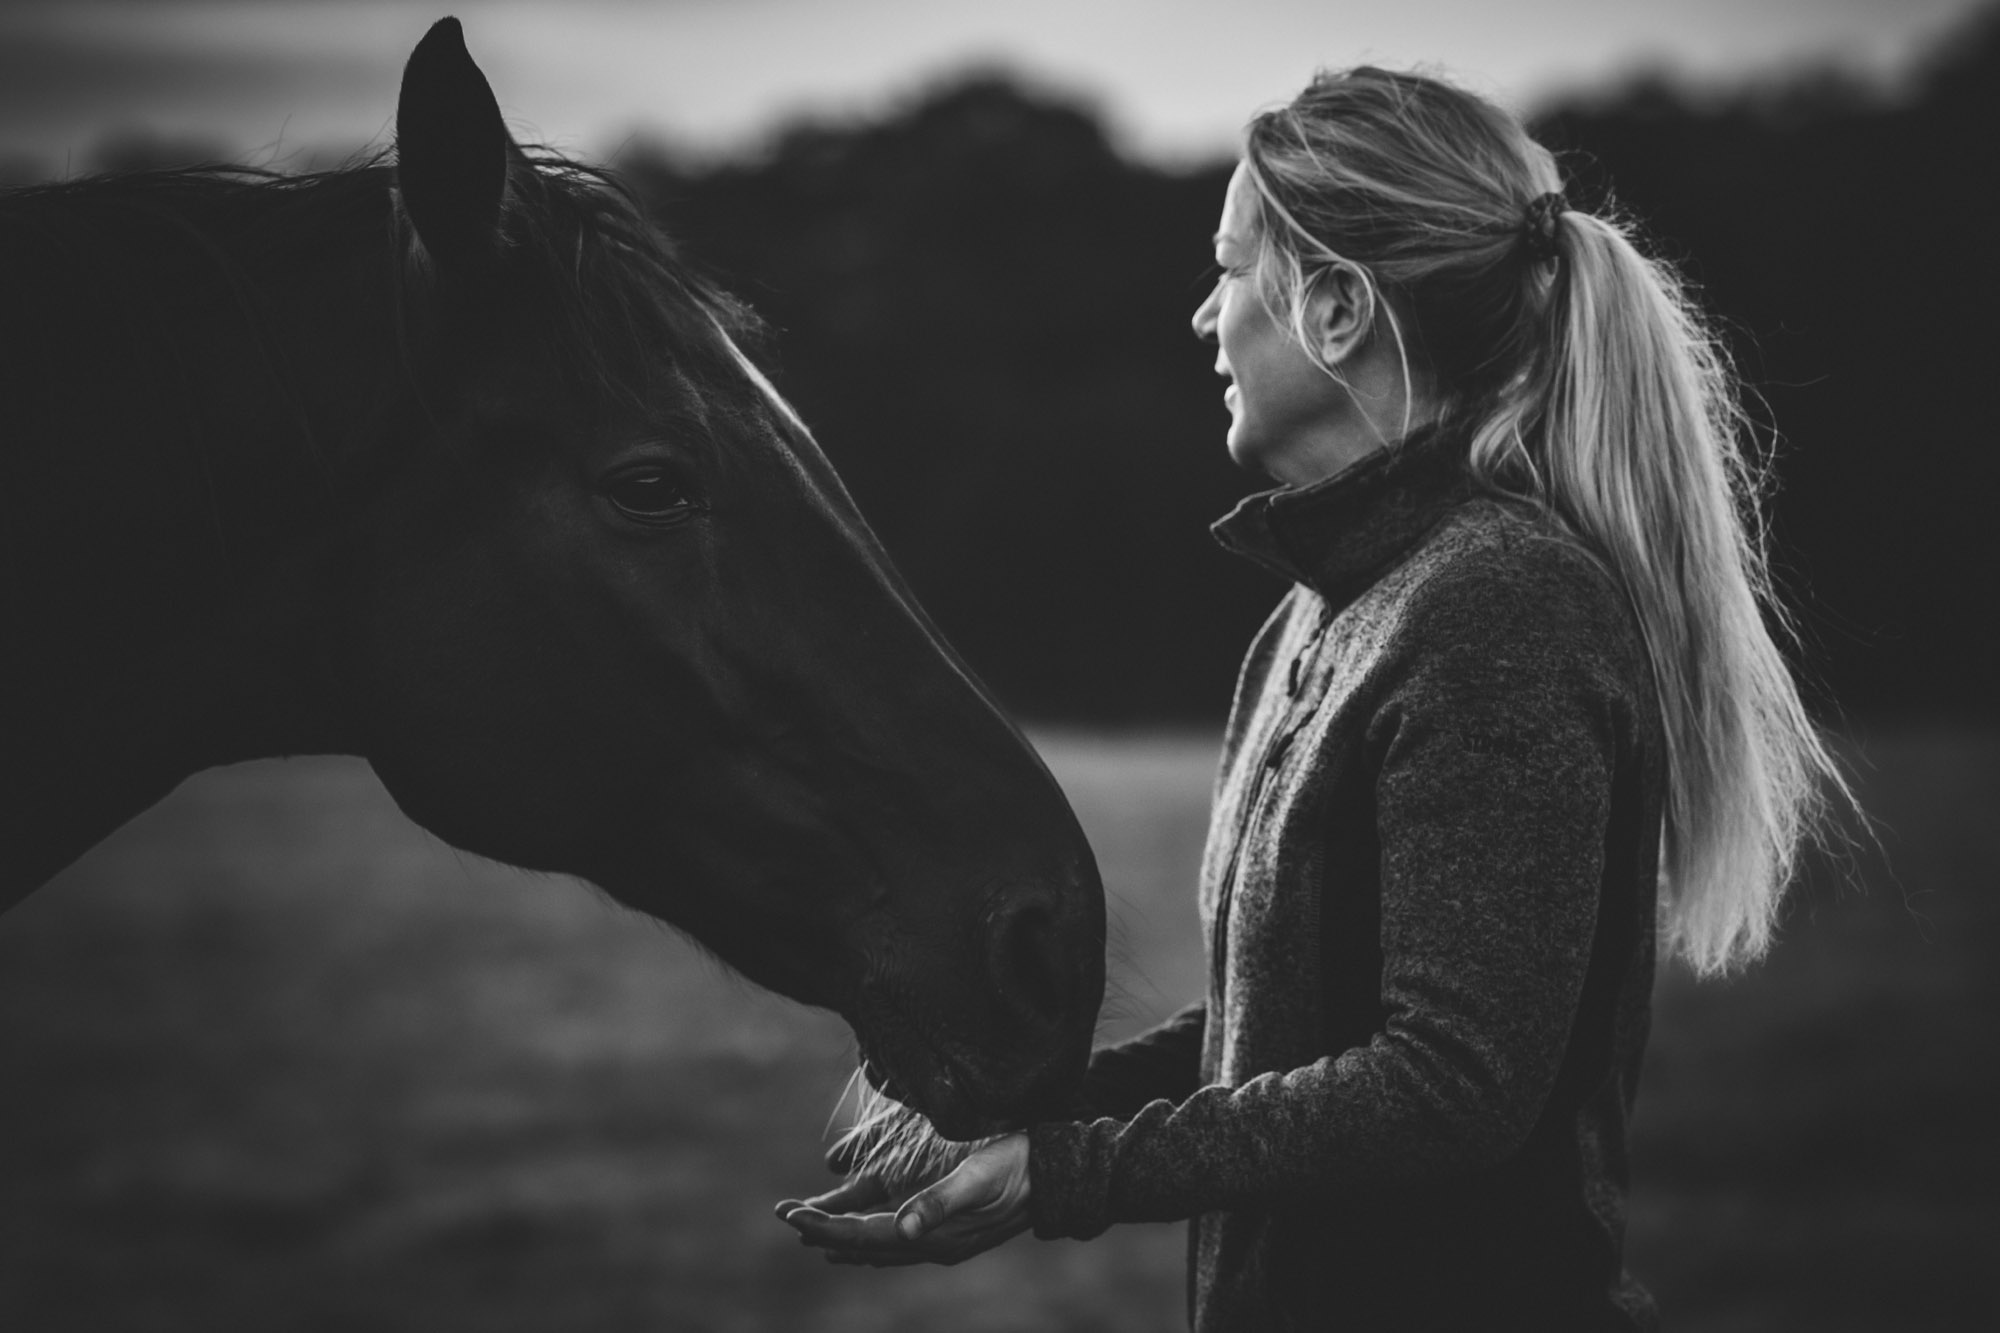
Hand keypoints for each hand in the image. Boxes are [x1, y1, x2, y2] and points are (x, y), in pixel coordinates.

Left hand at [775, 1132, 1031, 1266]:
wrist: (1058, 1177)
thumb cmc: (1018, 1167)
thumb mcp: (978, 1176)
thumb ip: (940, 1202)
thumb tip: (904, 1229)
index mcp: (933, 1234)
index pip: (863, 1234)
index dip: (823, 1224)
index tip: (789, 1213)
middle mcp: (932, 1246)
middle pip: (865, 1244)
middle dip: (823, 1230)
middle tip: (786, 1216)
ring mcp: (942, 1243)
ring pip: (880, 1247)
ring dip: (845, 1238)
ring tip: (814, 1233)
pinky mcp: (952, 1233)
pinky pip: (900, 1241)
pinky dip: (874, 1238)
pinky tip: (870, 1234)